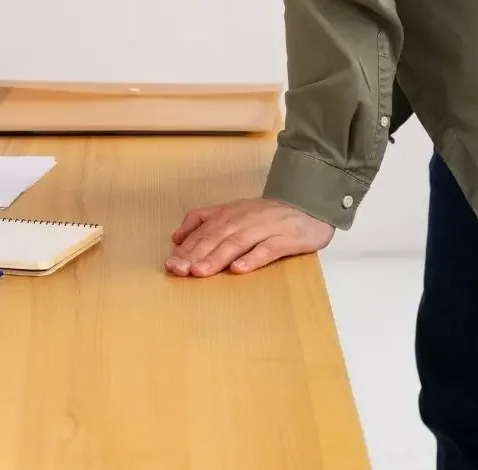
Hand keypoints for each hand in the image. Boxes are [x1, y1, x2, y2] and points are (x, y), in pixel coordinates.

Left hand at [165, 197, 333, 276]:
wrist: (307, 205)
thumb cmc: (266, 215)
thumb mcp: (232, 212)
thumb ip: (204, 220)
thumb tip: (176, 237)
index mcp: (229, 214)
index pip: (203, 230)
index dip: (187, 247)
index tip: (170, 264)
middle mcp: (243, 219)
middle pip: (216, 237)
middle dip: (196, 254)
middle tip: (179, 270)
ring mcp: (264, 228)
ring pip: (237, 243)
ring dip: (217, 257)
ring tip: (201, 272)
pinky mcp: (285, 238)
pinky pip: (267, 249)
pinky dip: (252, 258)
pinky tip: (239, 269)